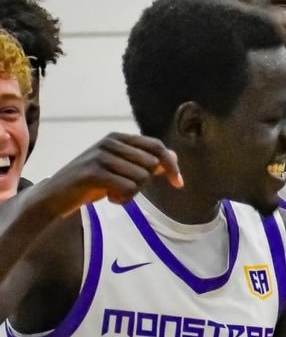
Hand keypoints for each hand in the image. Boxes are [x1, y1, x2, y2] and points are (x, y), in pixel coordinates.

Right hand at [40, 132, 181, 214]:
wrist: (55, 195)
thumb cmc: (91, 183)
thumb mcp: (119, 169)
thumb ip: (144, 161)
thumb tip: (173, 156)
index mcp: (118, 137)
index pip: (156, 146)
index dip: (171, 166)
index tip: (178, 184)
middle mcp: (110, 142)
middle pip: (151, 165)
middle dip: (144, 184)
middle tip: (124, 189)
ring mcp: (100, 155)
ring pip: (141, 178)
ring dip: (131, 193)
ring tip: (113, 193)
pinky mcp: (93, 172)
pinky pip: (128, 189)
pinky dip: (123, 199)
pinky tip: (108, 198)